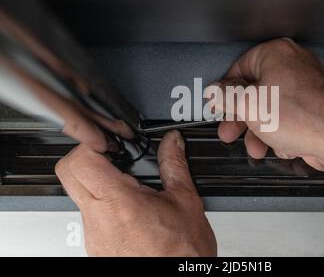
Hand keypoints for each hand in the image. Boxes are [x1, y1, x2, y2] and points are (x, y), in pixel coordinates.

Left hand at [55, 130, 216, 256]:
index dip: (92, 143)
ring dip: (96, 182)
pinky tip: (129, 209)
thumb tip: (172, 143)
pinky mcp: (95, 246)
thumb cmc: (182, 252)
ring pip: (77, 195)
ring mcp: (92, 235)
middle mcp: (98, 220)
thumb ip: (174, 164)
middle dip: (87, 157)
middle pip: (68, 174)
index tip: (109, 142)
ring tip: (128, 187)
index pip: (80, 161)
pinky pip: (88, 216)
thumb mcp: (184, 200)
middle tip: (112, 156)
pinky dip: (103, 205)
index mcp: (120, 203)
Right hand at [210, 38, 323, 169]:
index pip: (238, 68)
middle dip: (241, 118)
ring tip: (256, 147)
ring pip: (271, 108)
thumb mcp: (247, 105)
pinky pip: (288, 117)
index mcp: (275, 54)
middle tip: (230, 130)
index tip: (219, 106)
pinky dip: (281, 132)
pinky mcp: (314, 105)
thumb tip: (215, 91)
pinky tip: (281, 144)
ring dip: (260, 131)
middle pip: (254, 91)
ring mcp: (305, 85)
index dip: (225, 92)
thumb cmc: (301, 118)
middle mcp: (293, 64)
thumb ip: (225, 96)